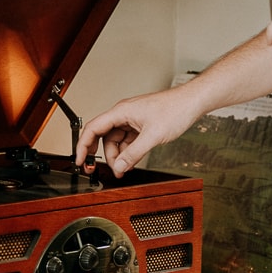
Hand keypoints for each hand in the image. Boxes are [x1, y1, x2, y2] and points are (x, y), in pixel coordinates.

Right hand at [75, 86, 201, 176]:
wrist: (191, 102)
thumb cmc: (175, 110)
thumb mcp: (152, 136)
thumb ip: (133, 154)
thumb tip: (119, 166)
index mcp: (121, 112)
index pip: (93, 129)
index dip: (83, 146)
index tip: (80, 161)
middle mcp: (123, 114)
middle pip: (104, 137)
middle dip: (105, 155)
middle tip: (105, 170)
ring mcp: (132, 119)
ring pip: (117, 141)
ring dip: (118, 156)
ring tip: (123, 168)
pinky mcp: (141, 125)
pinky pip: (128, 140)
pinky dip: (128, 152)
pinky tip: (132, 161)